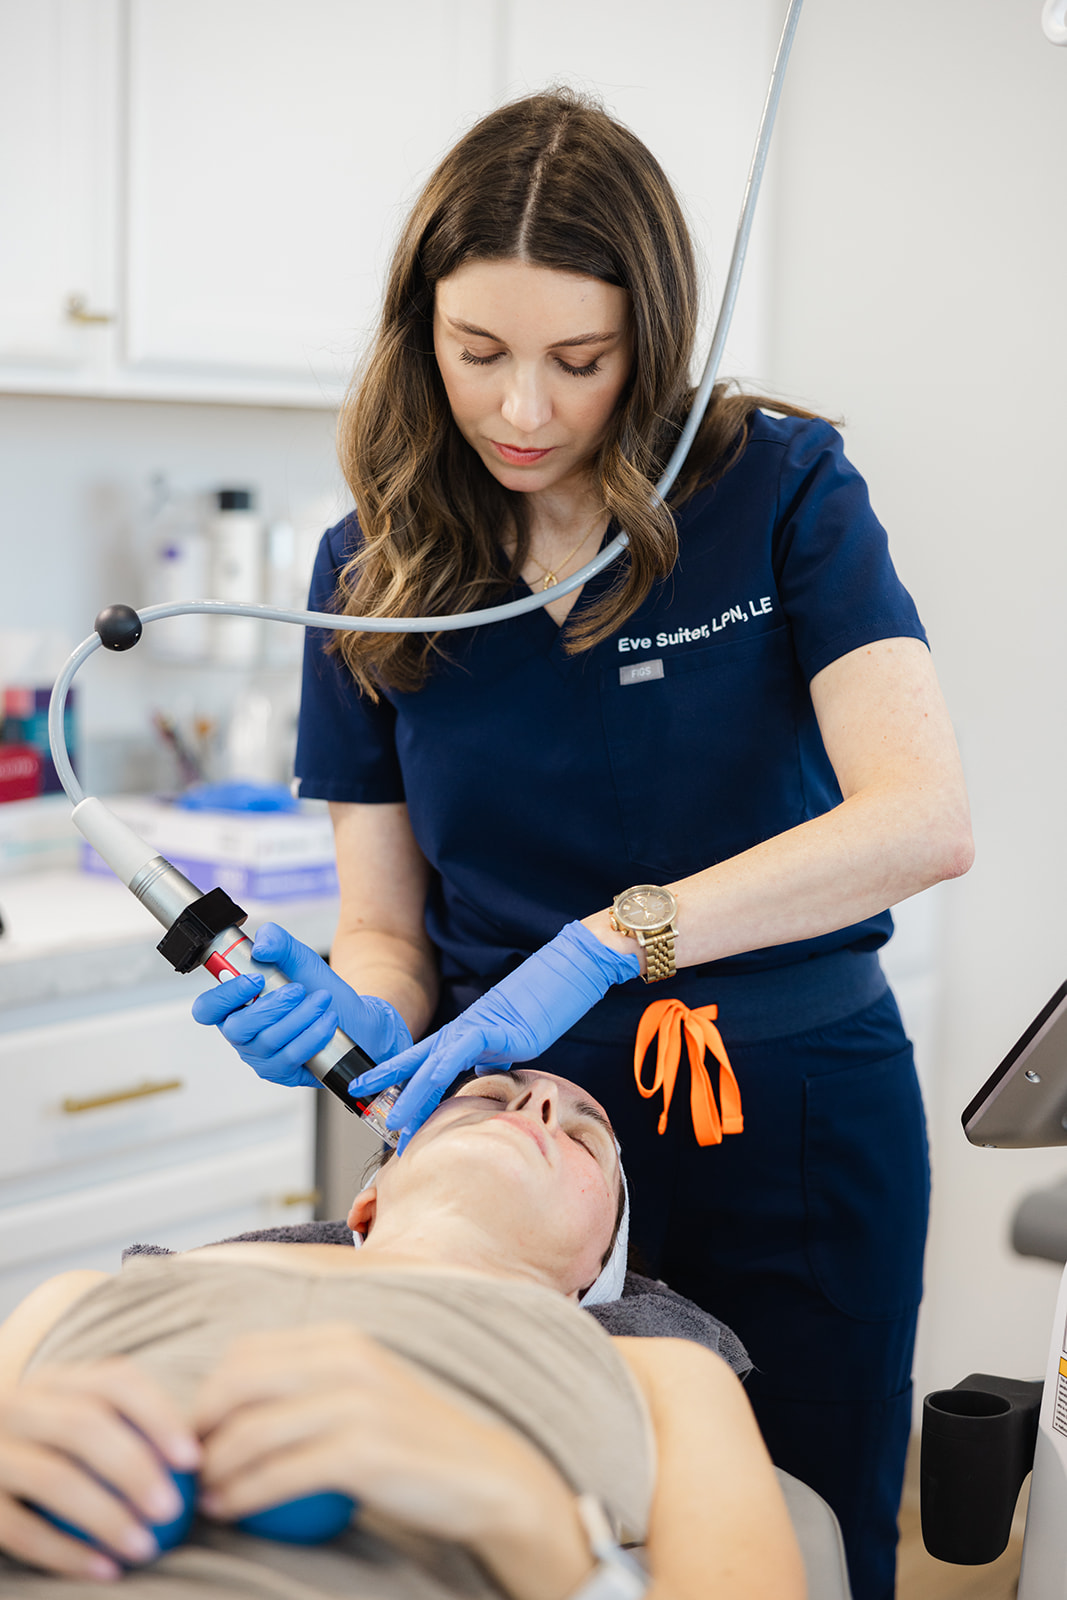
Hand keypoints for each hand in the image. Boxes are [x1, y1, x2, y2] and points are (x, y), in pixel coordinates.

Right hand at [0, 1359, 199, 1579]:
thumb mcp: (78, 1421)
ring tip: (145, 1546)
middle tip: (172, 1508)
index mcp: (56, 1381)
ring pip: (53, 1478)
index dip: (159, 1416)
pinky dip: (66, 1553)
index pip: (115, 1381)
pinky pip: (21, 1530)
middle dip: (135, 1467)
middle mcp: (19, 1405)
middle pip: (84, 1425)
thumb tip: (200, 1459)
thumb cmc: (55, 1453)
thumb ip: (126, 1428)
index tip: (193, 1459)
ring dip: (106, 1515)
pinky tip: (105, 1570)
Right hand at [191, 922, 411, 1088]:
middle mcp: (242, 1035)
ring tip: (322, 1001)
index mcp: (234, 1006)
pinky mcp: (284, 1073)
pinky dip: (313, 1035)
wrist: (351, 1015)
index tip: (255, 979)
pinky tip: (328, 1020)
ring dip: (301, 1017)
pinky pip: (292, 1058)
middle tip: (299, 990)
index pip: (207, 1009)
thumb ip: (276, 941)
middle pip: (237, 1029)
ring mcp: (261, 1057)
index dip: (225, 996)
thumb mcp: (297, 957)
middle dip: (272, 1006)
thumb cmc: (315, 987)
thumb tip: (260, 947)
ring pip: (269, 1041)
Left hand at [193, 1325, 564, 1546]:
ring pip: (252, 1431)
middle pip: (239, 1383)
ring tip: (200, 1494)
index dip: (209, 1391)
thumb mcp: (364, 1391)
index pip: (248, 1351)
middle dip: (199, 1424)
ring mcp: (355, 1405)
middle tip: (184, 1465)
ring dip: (214, 1468)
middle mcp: (346, 1361)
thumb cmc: (413, 1440)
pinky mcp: (362, 1453)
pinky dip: (243, 1494)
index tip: (193, 1430)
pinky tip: (228, 1510)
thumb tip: (232, 1406)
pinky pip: (279, 1474)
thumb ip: (310, 1386)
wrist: (483, 1475)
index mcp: (342, 1340)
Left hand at [349, 921, 638, 1147]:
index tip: (380, 1101)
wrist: (570, 968)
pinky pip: (464, 1049)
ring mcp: (479, 1026)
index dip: (400, 1079)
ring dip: (412, 1092)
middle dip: (387, 1083)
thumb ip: (494, 1057)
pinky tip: (433, 1084)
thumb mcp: (515, 1039)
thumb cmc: (549, 1002)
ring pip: (434, 1061)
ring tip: (395, 1121)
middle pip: (418, 1060)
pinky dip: (446, 1068)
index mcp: (468, 1035)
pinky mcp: (497, 1025)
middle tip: (357, 1102)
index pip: (426, 1060)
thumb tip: (484, 1074)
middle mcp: (466, 1030)